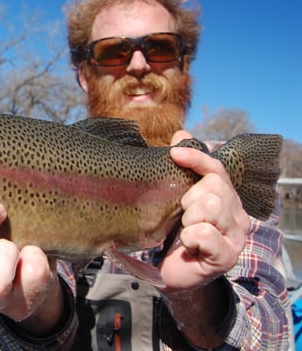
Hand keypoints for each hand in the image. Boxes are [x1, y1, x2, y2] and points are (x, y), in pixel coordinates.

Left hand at [159, 131, 249, 290]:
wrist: (173, 273)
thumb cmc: (174, 234)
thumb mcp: (175, 200)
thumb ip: (182, 170)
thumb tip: (181, 134)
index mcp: (225, 197)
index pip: (216, 169)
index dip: (196, 158)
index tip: (173, 153)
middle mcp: (236, 214)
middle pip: (212, 188)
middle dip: (188, 199)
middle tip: (182, 217)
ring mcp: (235, 235)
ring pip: (210, 207)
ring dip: (188, 219)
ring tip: (185, 232)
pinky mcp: (226, 256)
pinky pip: (204, 234)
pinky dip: (190, 238)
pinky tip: (189, 246)